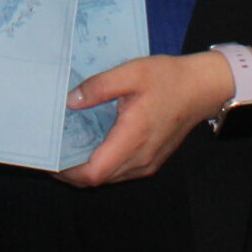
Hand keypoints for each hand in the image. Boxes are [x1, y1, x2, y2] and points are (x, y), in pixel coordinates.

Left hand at [56, 50, 234, 187]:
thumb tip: (70, 101)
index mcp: (134, 138)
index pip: (95, 172)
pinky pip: (121, 171)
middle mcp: (141, 158)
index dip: (68, 171)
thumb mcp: (132, 72)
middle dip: (71, 171)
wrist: (202, 88)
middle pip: (99, 178)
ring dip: (87, 169)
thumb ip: (99, 87)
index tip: (49, 158)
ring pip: (110, 177)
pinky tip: (91, 144)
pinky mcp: (151, 160)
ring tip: (67, 146)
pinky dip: (102, 164)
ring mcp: (147, 163)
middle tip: (51, 150)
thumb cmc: (168, 78)